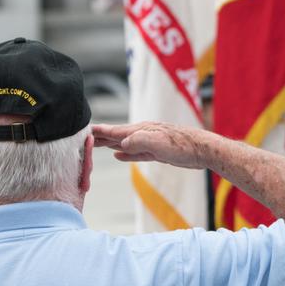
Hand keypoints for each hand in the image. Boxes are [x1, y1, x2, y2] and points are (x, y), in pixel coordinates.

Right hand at [92, 122, 206, 168]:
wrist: (203, 150)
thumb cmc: (183, 145)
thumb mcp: (159, 144)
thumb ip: (139, 142)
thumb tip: (120, 144)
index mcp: (141, 130)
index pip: (114, 130)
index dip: (98, 131)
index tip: (81, 130)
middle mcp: (143, 134)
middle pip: (116, 135)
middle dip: (99, 137)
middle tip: (82, 138)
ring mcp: (150, 143)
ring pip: (124, 143)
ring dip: (110, 144)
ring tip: (96, 144)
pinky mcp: (157, 152)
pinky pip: (135, 152)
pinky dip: (125, 153)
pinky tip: (119, 155)